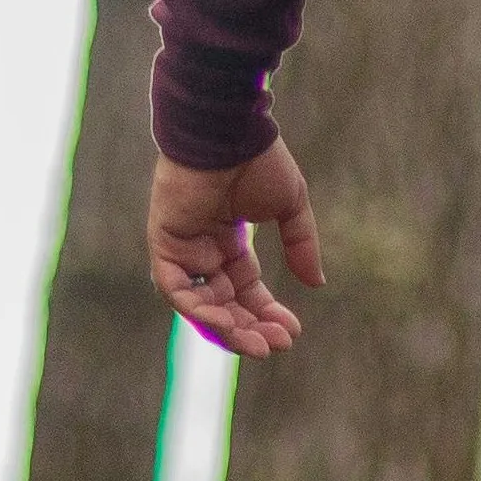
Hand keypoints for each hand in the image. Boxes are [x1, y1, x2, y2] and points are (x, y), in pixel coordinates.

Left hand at [152, 143, 323, 358]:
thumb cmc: (259, 161)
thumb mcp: (290, 208)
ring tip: (256, 344)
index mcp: (229, 240)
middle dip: (250, 326)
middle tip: (276, 346)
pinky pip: (175, 287)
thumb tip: (317, 283)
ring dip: (226, 326)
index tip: (292, 331)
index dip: (267, 311)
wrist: (229, 133)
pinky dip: (197, 307)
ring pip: (199, 302)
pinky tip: (226, 322)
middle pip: (224, 302)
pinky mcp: (164, 242)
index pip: (246, 288)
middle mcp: (203, 249)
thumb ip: (300, 245)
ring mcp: (182, 247)